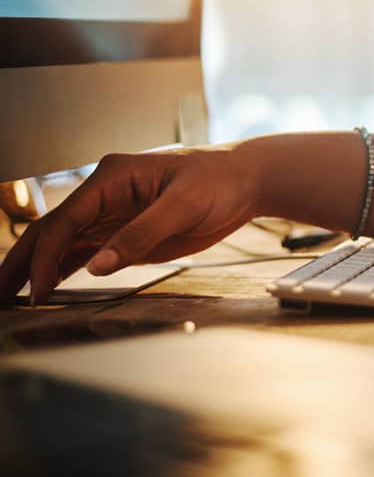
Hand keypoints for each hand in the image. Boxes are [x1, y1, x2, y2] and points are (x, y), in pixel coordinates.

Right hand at [0, 147, 263, 304]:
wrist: (247, 181)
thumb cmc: (220, 180)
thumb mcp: (183, 206)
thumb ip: (140, 235)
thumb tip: (97, 265)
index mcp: (111, 177)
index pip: (65, 220)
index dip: (45, 256)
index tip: (38, 288)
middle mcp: (104, 196)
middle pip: (51, 231)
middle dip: (22, 262)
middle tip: (0, 296)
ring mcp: (113, 215)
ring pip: (63, 245)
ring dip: (37, 269)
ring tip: (12, 298)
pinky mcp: (126, 234)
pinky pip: (86, 253)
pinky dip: (64, 271)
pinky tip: (46, 289)